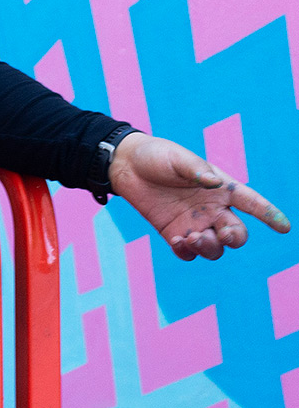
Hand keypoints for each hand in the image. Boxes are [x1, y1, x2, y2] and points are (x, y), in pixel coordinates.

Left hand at [109, 132, 290, 260]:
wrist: (126, 165)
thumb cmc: (156, 155)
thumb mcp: (177, 157)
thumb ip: (196, 169)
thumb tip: (215, 182)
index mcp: (220, 187)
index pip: (251, 202)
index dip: (268, 213)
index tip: (284, 226)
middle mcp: (211, 209)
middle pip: (236, 233)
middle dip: (235, 238)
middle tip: (222, 233)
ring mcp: (194, 223)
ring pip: (215, 247)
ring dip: (210, 247)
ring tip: (193, 237)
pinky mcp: (174, 233)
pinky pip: (189, 253)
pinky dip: (187, 252)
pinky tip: (178, 242)